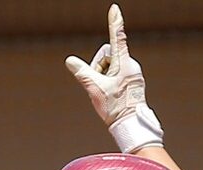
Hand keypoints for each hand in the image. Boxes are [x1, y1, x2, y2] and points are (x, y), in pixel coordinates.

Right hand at [64, 4, 163, 151]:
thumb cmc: (115, 107)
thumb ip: (81, 72)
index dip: (114, 22)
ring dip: (103, 75)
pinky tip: (111, 95)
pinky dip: (108, 81)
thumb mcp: (94, 88)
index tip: (114, 8)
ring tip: (107, 92)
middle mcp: (130, 65)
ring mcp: (132, 72)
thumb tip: (70, 60)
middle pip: (107, 55)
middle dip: (99, 66)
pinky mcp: (131, 80)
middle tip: (100, 85)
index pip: (117, 38)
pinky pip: (114, 74)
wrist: (130, 124)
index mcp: (124, 63)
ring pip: (110, 65)